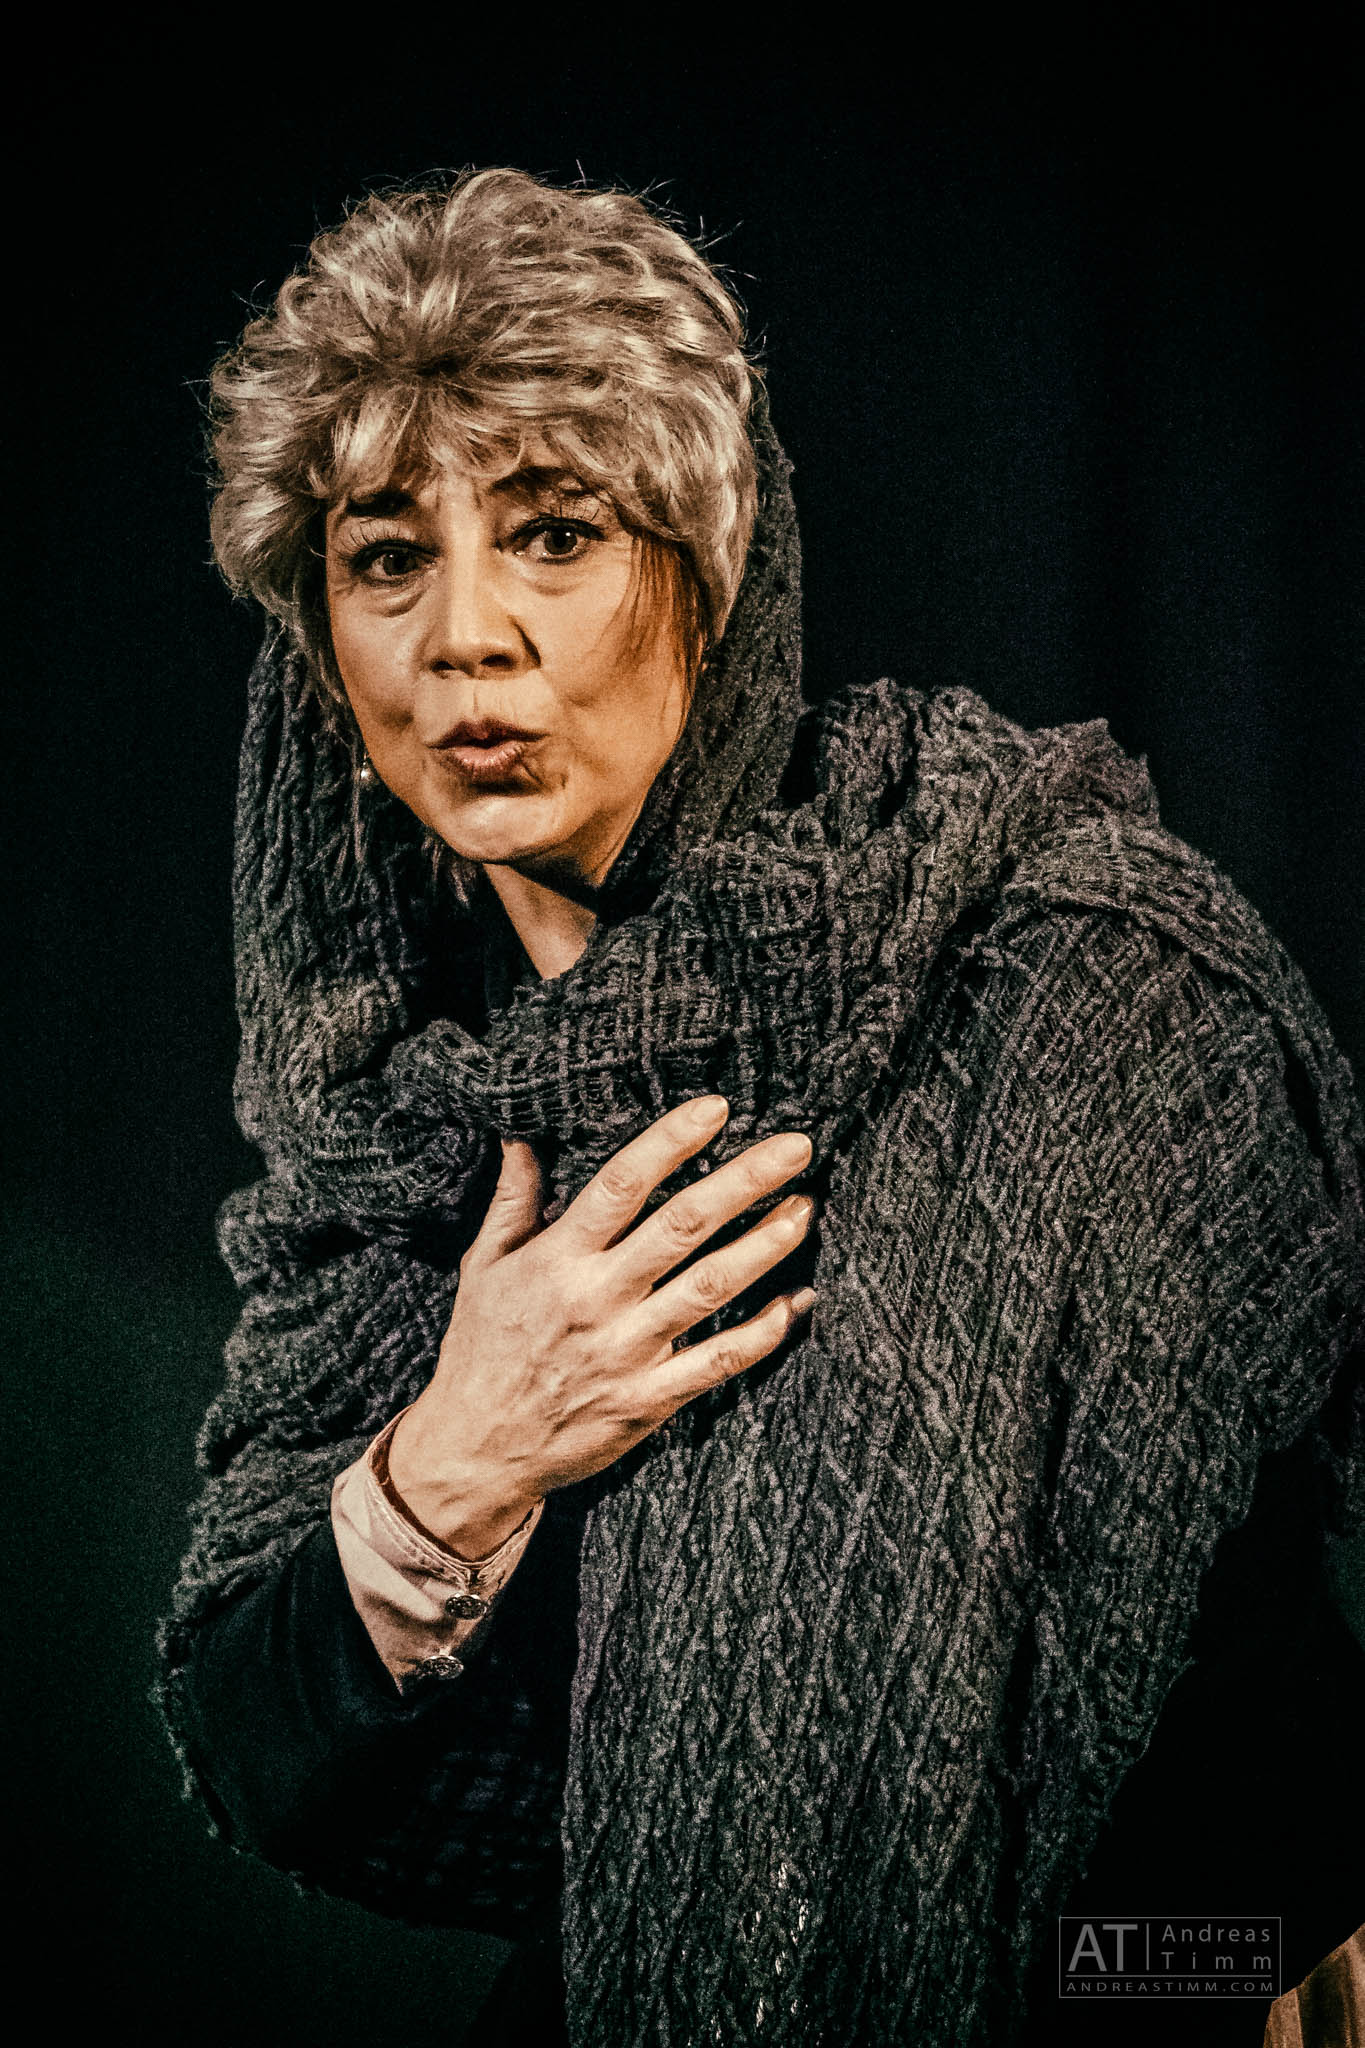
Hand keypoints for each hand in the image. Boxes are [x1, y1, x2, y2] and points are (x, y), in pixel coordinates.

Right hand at [387, 1097, 816, 1553]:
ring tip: (804, 1209)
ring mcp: (627, 1352)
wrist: (475, 1449)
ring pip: (711, 1286)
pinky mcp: (647, 1400)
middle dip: (745, 1181)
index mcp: (557, 1258)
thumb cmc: (481, 1349)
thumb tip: (520, 1136)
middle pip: (682, 1226)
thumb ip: (512, 1200)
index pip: (622, 1184)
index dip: (671, 1142)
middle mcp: (596, 1298)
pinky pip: (717, 1362)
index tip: (716, 1109)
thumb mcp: (484, 1267)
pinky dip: (762, 1333)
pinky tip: (797, 1302)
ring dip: (765, 1245)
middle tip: (795, 1147)